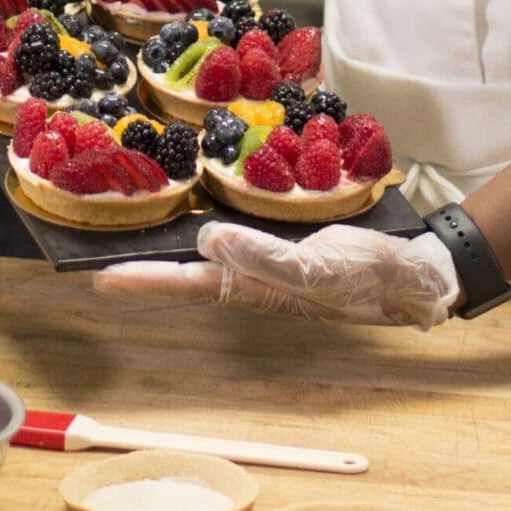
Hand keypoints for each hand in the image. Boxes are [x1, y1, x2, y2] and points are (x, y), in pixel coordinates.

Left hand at [94, 223, 461, 329]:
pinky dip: (209, 234)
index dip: (143, 280)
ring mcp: (267, 265)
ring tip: (135, 236)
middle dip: (146, 268)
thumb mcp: (314, 267)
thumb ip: (262, 258)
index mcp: (253, 287)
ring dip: (170, 252)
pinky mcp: (283, 249)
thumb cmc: (364, 274)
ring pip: (207, 259)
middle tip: (101, 259)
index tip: (100, 279)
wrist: (410, 275)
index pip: (185, 283)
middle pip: (186, 274)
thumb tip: (206, 244)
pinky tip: (200, 222)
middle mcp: (252, 279)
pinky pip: (235, 241)